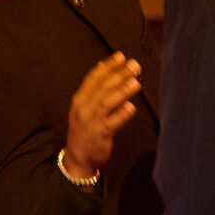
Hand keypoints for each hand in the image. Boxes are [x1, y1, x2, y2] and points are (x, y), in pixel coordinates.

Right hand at [63, 52, 141, 179]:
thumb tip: (104, 67)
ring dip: (122, 91)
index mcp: (80, 100)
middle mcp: (83, 108)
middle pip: (102, 88)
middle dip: (119, 74)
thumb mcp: (84, 108)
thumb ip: (93, 89)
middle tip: (134, 65)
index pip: (93, 78)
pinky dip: (121, 115)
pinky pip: (111, 123)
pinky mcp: (99, 135)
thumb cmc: (85, 130)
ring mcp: (91, 122)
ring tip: (136, 82)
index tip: (121, 56)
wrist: (78, 157)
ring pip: (107, 103)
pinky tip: (131, 107)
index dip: (108, 66)